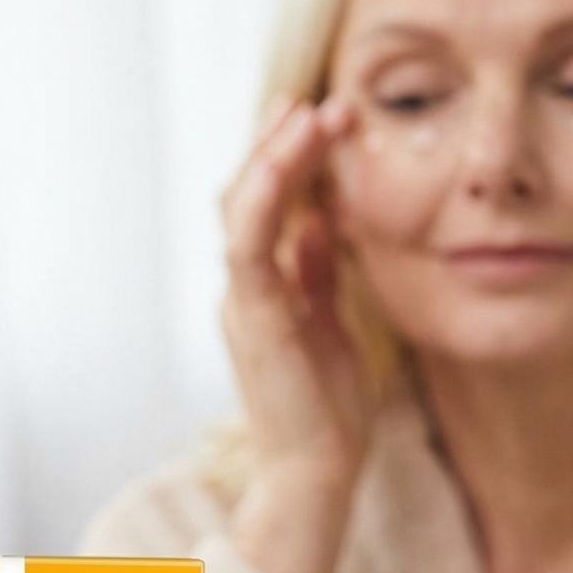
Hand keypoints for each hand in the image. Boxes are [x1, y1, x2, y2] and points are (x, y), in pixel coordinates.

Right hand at [216, 91, 374, 482]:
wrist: (317, 470)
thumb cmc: (327, 410)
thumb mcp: (330, 324)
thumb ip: (317, 272)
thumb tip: (318, 220)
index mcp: (263, 291)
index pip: (265, 207)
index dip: (286, 158)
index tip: (319, 116)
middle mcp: (244, 289)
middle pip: (246, 195)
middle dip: (280, 143)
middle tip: (320, 101)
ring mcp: (243, 301)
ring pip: (241, 207)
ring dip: (274, 154)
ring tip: (310, 113)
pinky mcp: (254, 317)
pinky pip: (248, 242)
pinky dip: (266, 194)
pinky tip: (289, 156)